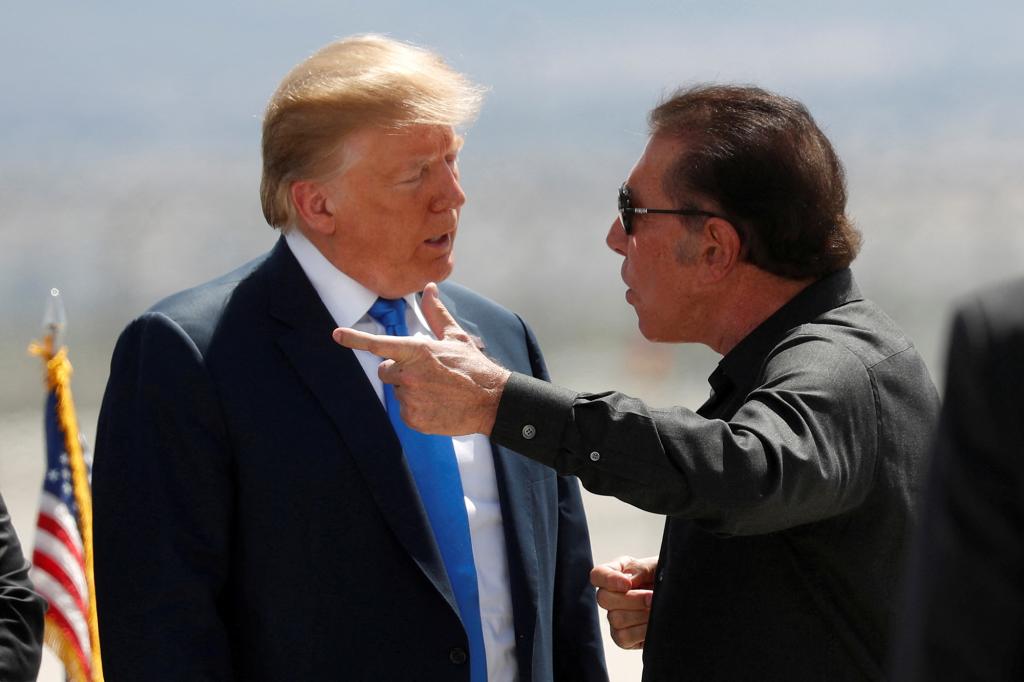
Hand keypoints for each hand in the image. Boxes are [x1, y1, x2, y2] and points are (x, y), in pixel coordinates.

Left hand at [332, 282, 510, 435]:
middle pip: (386, 370)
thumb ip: (436, 313)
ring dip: (410, 390)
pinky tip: (436, 404)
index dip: (355, 339)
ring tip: (436, 389)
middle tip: (427, 374)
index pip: (379, 345)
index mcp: (417, 351)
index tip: (337, 334)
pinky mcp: (412, 418)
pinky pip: (404, 410)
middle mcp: (409, 375)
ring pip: (397, 391)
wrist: (490, 401)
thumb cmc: (473, 367)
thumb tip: (429, 289)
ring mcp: (410, 398)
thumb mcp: (455, 336)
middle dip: (400, 370)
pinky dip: (416, 408)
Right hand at [590, 555, 657, 649]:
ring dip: (639, 615)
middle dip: (631, 599)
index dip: (609, 579)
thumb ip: (640, 570)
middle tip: (652, 598)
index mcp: (616, 573)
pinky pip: (623, 637)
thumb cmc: (665, 579)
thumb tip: (629, 583)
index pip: (598, 575)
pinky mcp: (622, 638)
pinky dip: (641, 631)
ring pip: (615, 618)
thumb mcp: (655, 567)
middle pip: (603, 598)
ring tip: (656, 610)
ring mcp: (615, 618)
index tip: (628, 584)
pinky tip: (652, 624)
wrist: (680, 600)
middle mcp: (611, 596)